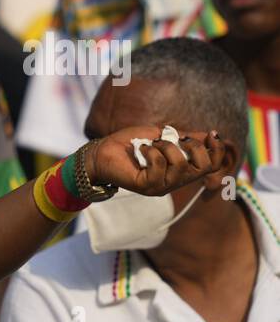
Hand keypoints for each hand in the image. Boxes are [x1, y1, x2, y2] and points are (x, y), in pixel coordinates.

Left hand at [90, 128, 226, 195]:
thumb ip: (186, 138)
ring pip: (182, 166)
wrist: (103, 151)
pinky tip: (141, 150)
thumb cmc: (131, 143)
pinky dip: (151, 152)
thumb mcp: (164, 136)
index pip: (211, 167)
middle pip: (203, 168)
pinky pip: (160, 166)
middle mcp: (174, 182)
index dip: (217, 151)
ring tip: (151, 144)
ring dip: (167, 147)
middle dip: (194, 147)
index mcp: (181, 171)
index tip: (211, 134)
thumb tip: (212, 134)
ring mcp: (161, 186)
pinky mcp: (146, 186)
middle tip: (174, 138)